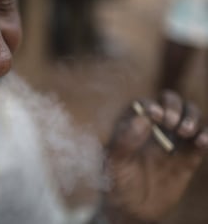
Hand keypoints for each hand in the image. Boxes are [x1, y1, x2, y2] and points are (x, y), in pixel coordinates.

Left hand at [103, 90, 207, 222]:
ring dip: (192, 117)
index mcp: (133, 125)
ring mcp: (172, 141)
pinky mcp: (188, 158)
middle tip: (170, 122)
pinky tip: (202, 142)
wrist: (131, 210)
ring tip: (185, 131)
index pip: (145, 104)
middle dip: (174, 105)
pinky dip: (206, 135)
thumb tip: (142, 119)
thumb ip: (124, 141)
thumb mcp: (114, 163)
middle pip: (170, 102)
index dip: (152, 105)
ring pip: (189, 116)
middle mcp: (154, 129)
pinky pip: (201, 141)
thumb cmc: (116, 183)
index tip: (156, 116)